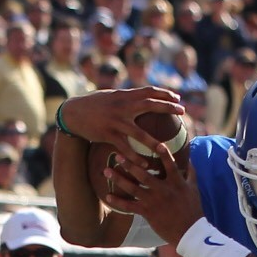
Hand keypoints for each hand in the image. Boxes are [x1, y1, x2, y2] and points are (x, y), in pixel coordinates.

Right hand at [57, 86, 186, 153]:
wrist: (73, 112)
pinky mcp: (108, 135)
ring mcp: (116, 121)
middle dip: (168, 108)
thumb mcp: (112, 96)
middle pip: (150, 105)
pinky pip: (125, 149)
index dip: (165, 93)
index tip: (178, 97)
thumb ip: (128, 97)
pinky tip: (144, 166)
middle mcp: (123, 106)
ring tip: (166, 150)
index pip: (149, 91)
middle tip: (182, 111)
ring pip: (140, 134)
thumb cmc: (94, 104)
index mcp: (125, 95)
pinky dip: (135, 158)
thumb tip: (143, 96)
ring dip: (154, 143)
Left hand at [102, 144, 198, 244]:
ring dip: (118, 179)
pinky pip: (130, 206)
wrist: (190, 233)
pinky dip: (118, 202)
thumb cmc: (193, 210)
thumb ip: (190, 172)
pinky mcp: (148, 213)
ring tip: (106, 171)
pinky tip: (108, 196)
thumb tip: (190, 158)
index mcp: (176, 182)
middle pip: (143, 174)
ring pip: (133, 188)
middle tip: (117, 155)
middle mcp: (163, 190)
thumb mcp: (194, 189)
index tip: (155, 143)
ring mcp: (154, 201)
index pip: (169, 164)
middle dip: (129, 164)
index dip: (163, 153)